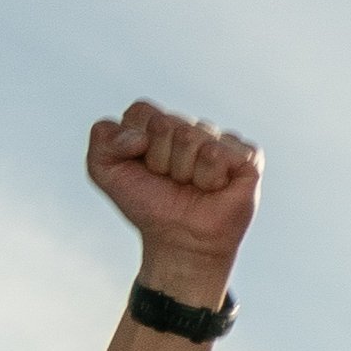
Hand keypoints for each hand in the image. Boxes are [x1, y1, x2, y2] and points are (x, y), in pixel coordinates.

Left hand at [84, 102, 258, 296]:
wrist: (180, 240)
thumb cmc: (147, 204)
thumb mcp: (104, 171)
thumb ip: (102, 138)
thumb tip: (140, 135)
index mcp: (159, 124)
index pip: (142, 111)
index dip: (134, 142)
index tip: (142, 167)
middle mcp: (191, 127)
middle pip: (164, 123)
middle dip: (159, 159)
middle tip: (168, 180)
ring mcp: (220, 140)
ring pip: (191, 136)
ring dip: (183, 171)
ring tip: (191, 186)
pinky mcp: (247, 157)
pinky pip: (217, 152)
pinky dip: (209, 177)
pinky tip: (214, 188)